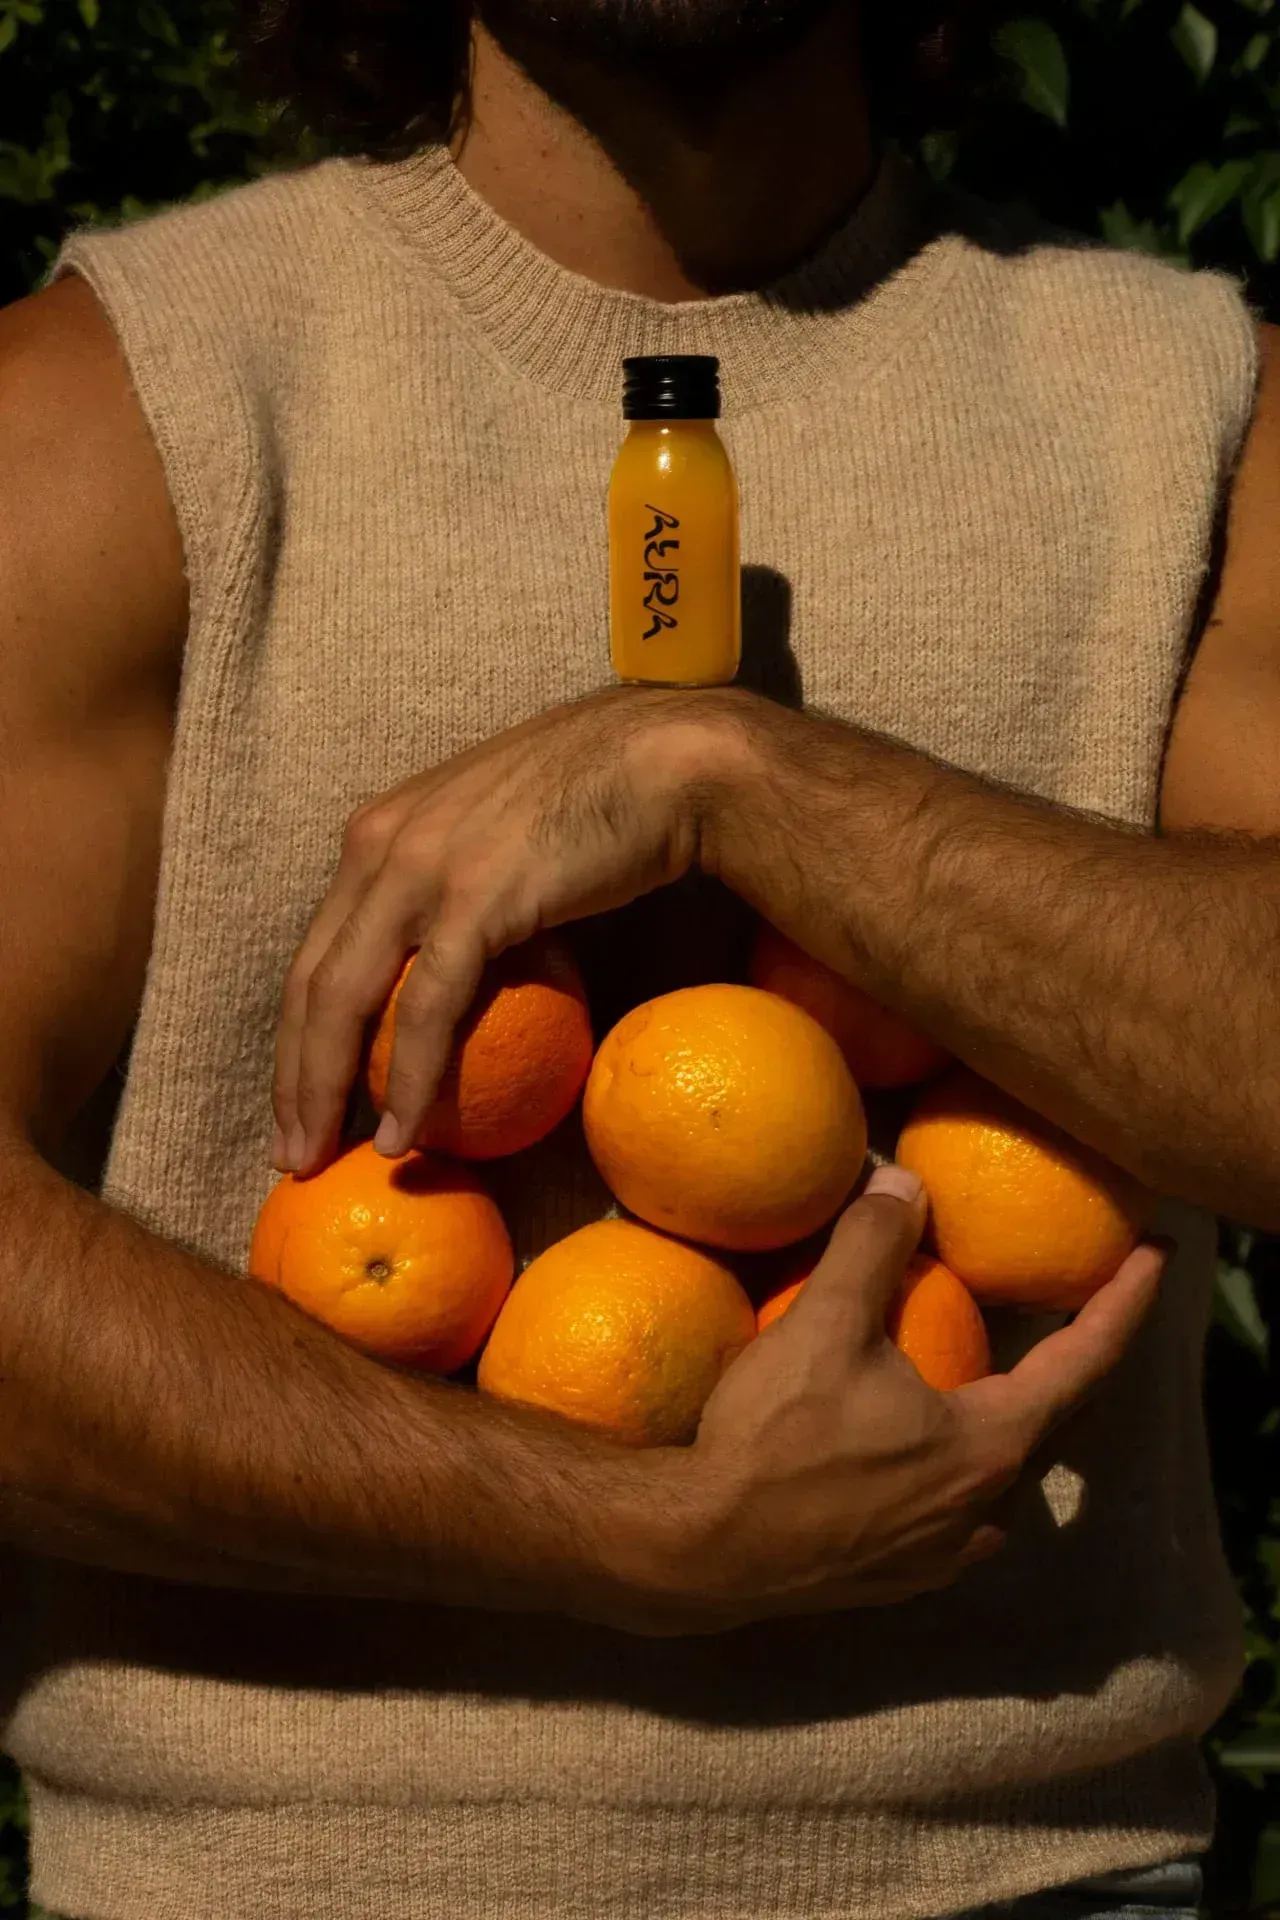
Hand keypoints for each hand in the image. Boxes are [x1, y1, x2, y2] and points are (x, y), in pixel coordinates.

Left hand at [272, 687, 727, 1173]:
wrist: (662, 764)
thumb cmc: (598, 801)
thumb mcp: (496, 837)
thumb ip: (456, 887)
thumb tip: (457, 960)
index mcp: (377, 832)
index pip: (317, 949)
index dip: (298, 1033)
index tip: (298, 1099)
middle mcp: (380, 845)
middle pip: (311, 982)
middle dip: (291, 1077)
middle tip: (288, 1153)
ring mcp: (421, 870)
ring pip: (343, 999)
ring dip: (324, 1091)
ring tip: (319, 1157)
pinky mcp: (473, 901)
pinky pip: (426, 1009)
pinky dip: (408, 1079)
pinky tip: (401, 1133)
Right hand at [616, 1164, 1163, 1631]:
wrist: (704, 1551)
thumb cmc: (773, 1439)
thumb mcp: (824, 1325)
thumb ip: (872, 1246)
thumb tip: (903, 1182)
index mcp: (990, 1447)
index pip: (1085, 1361)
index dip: (1125, 1300)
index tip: (1157, 1253)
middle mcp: (988, 1510)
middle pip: (1060, 1420)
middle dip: (1082, 1357)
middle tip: (1093, 1300)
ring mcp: (949, 1553)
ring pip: (1009, 1467)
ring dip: (1020, 1409)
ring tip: (1011, 1360)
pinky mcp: (904, 1574)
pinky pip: (962, 1498)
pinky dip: (968, 1449)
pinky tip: (928, 1427)